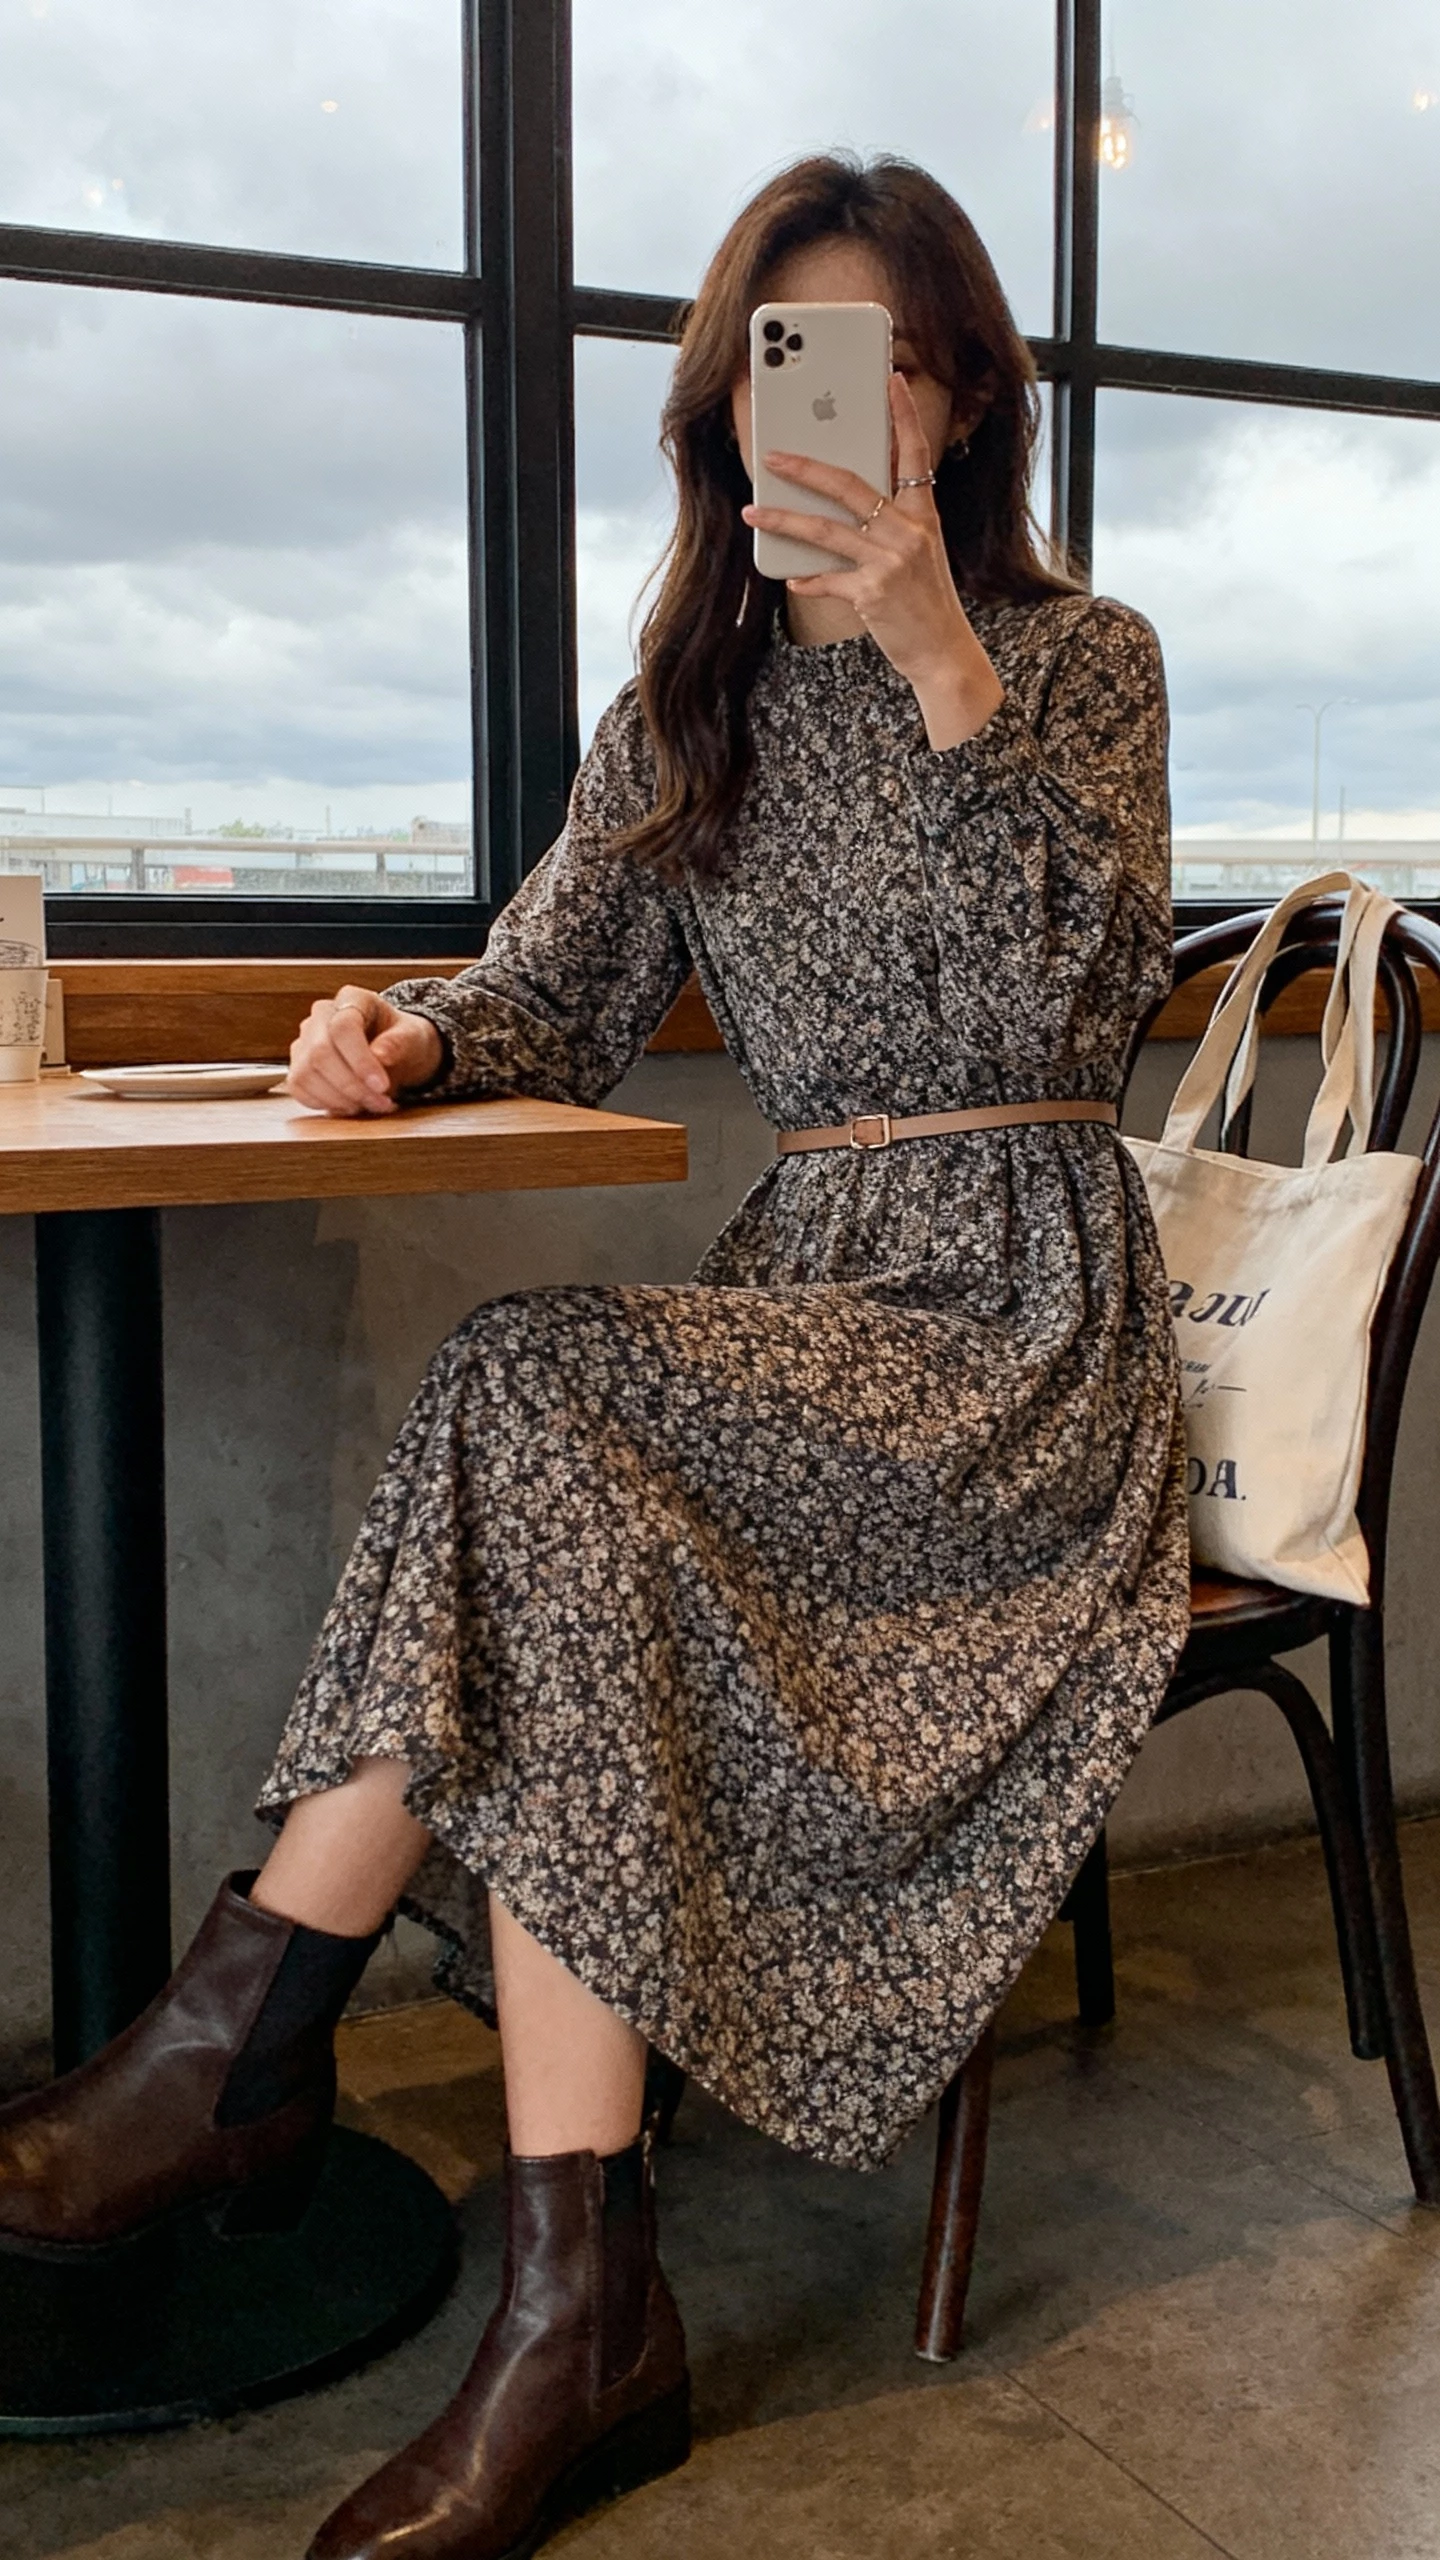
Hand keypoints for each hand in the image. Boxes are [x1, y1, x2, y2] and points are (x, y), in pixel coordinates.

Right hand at [287, 987, 443, 1116]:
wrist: (393, 1054)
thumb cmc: (402, 1040)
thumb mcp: (413, 1037)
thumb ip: (400, 1042)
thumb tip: (380, 1055)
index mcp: (351, 999)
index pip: (343, 1027)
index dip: (360, 1060)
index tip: (381, 1085)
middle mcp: (321, 1016)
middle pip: (320, 1052)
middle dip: (351, 1085)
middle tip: (379, 1102)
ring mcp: (305, 1041)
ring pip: (305, 1073)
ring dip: (339, 1099)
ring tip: (369, 1105)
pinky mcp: (299, 1066)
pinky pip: (299, 1088)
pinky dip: (324, 1104)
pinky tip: (350, 1106)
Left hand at [741, 372, 1004, 749]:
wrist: (944, 651)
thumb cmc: (927, 603)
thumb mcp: (920, 555)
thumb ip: (889, 527)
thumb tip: (840, 509)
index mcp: (924, 516)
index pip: (915, 455)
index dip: (903, 416)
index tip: (890, 380)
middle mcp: (909, 532)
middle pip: (851, 486)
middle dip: (806, 468)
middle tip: (774, 455)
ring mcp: (890, 562)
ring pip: (826, 530)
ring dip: (783, 518)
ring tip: (753, 511)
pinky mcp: (872, 593)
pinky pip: (828, 579)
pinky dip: (807, 579)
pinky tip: (793, 578)